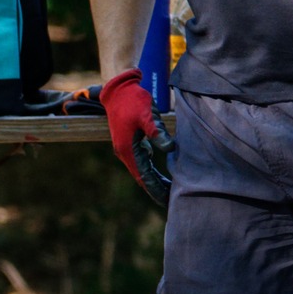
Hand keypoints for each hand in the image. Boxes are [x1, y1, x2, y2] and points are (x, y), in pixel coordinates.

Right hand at [100, 69, 174, 207]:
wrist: (119, 90)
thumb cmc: (133, 101)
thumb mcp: (147, 114)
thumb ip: (157, 131)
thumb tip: (170, 147)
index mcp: (127, 150)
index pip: (144, 176)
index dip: (155, 189)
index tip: (167, 202)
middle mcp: (125, 153)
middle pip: (143, 178)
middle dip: (157, 190)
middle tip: (173, 203)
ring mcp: (128, 149)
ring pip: (143, 171)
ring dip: (155, 182)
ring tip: (171, 194)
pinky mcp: (132, 143)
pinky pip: (143, 163)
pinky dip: (153, 171)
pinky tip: (163, 177)